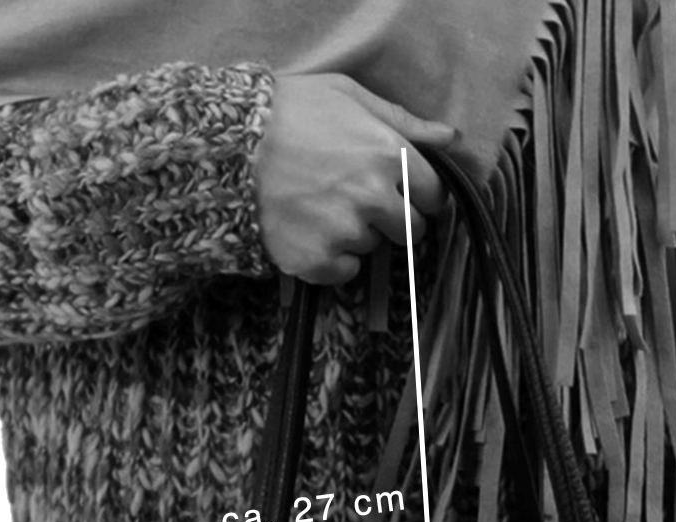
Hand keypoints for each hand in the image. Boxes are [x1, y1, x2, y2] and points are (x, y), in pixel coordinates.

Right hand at [255, 73, 457, 285]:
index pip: (434, 196)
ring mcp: (346, 232)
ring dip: (357, 233)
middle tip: (359, 200)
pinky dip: (333, 258)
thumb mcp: (347, 96)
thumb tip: (449, 139)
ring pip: (374, 247)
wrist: (226, 147)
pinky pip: (345, 271)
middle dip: (395, 219)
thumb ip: (402, 121)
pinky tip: (310, 229)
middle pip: (412, 230)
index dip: (420, 194)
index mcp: (389, 155)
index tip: (402, 191)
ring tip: (321, 205)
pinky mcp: (319, 261)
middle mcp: (374, 198)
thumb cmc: (288, 112)